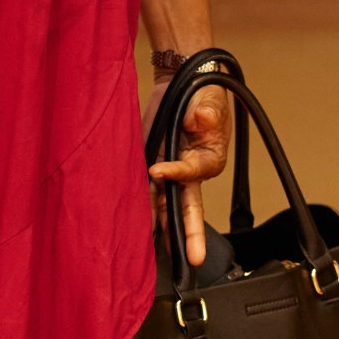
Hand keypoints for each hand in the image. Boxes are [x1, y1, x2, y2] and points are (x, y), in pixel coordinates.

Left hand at [148, 82, 230, 267]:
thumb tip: (202, 119)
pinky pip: (145, 191)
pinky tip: (129, 227)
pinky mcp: (150, 165)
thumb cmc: (201, 93)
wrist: (180, 81)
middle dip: (191, 233)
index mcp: (209, 159)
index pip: (193, 173)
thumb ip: (206, 112)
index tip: (159, 169)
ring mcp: (169, 171)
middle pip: (190, 206)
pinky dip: (139, 208)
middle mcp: (190, 172)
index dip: (177, 173)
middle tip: (193, 258)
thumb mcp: (208, 100)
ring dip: (160, 227)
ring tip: (152, 253)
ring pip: (165, 205)